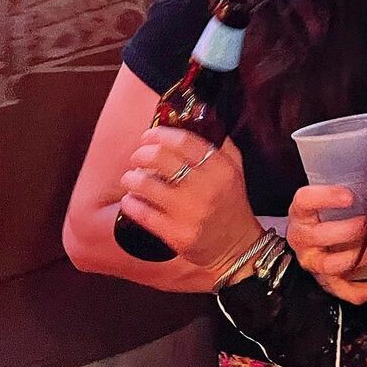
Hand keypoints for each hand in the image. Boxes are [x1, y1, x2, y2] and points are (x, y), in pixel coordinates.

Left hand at [118, 128, 261, 280]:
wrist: (237, 247)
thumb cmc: (232, 205)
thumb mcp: (236, 170)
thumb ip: (220, 146)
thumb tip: (203, 119)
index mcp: (219, 168)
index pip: (183, 141)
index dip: (159, 135)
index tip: (148, 136)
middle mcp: (205, 187)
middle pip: (160, 159)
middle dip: (140, 154)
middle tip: (136, 157)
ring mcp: (190, 212)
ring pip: (146, 185)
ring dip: (131, 178)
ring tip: (130, 178)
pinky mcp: (177, 234)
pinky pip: (144, 214)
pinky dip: (131, 204)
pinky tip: (130, 200)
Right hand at [287, 187, 366, 303]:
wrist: (310, 240)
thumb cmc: (325, 215)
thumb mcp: (326, 199)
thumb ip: (345, 191)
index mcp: (300, 213)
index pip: (305, 201)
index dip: (326, 197)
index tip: (350, 196)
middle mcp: (302, 240)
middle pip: (321, 236)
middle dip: (353, 230)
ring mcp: (314, 264)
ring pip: (333, 265)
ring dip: (363, 256)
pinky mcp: (327, 284)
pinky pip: (345, 292)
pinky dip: (366, 289)